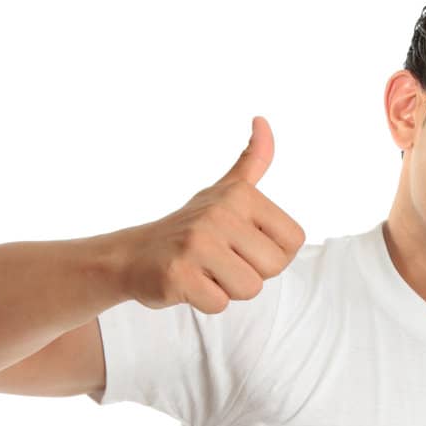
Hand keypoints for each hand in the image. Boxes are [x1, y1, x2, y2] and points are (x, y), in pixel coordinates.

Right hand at [124, 116, 306, 311]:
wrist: (133, 255)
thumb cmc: (189, 228)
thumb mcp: (224, 190)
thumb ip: (252, 161)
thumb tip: (263, 121)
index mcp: (239, 194)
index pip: (292, 241)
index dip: (271, 253)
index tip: (242, 246)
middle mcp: (219, 213)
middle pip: (272, 267)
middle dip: (250, 273)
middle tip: (220, 261)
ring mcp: (196, 244)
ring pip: (248, 288)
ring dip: (228, 289)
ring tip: (204, 271)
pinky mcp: (178, 274)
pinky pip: (219, 304)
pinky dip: (205, 301)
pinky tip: (188, 283)